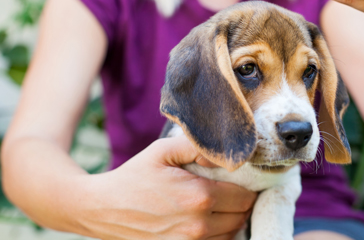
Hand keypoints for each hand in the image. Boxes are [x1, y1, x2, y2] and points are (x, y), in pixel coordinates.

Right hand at [75, 136, 255, 239]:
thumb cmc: (135, 176)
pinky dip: (218, 235)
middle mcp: (198, 227)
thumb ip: (197, 146)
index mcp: (199, 197)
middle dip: (241, 202)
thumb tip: (226, 154)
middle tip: (230, 189)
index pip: (245, 196)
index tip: (238, 178)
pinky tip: (206, 220)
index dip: (246, 186)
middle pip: (242, 216)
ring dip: (231, 219)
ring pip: (231, 234)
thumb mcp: (163, 150)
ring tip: (218, 204)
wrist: (103, 209)